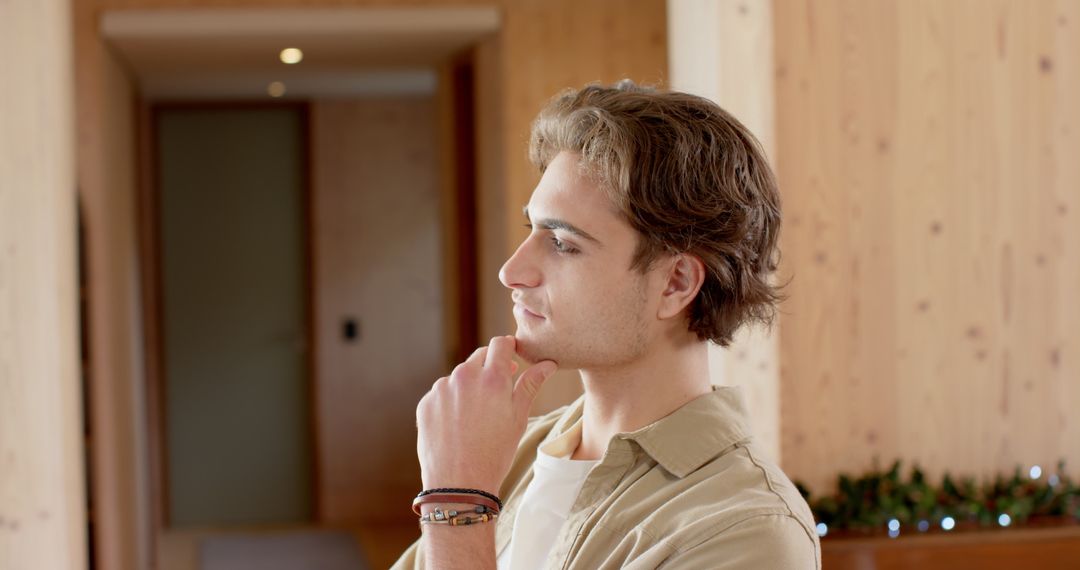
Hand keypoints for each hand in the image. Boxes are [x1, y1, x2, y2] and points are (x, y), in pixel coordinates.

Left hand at [416, 336, 557, 495]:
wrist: (459, 485)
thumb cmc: (495, 454)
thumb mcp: (519, 418)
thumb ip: (531, 385)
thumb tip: (548, 363)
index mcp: (492, 379)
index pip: (500, 344)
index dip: (509, 349)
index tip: (512, 361)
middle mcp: (464, 377)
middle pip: (479, 357)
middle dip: (489, 368)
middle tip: (497, 393)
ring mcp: (441, 390)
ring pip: (459, 376)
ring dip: (469, 386)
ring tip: (476, 416)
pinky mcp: (425, 403)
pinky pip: (441, 394)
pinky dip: (450, 402)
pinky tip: (457, 425)